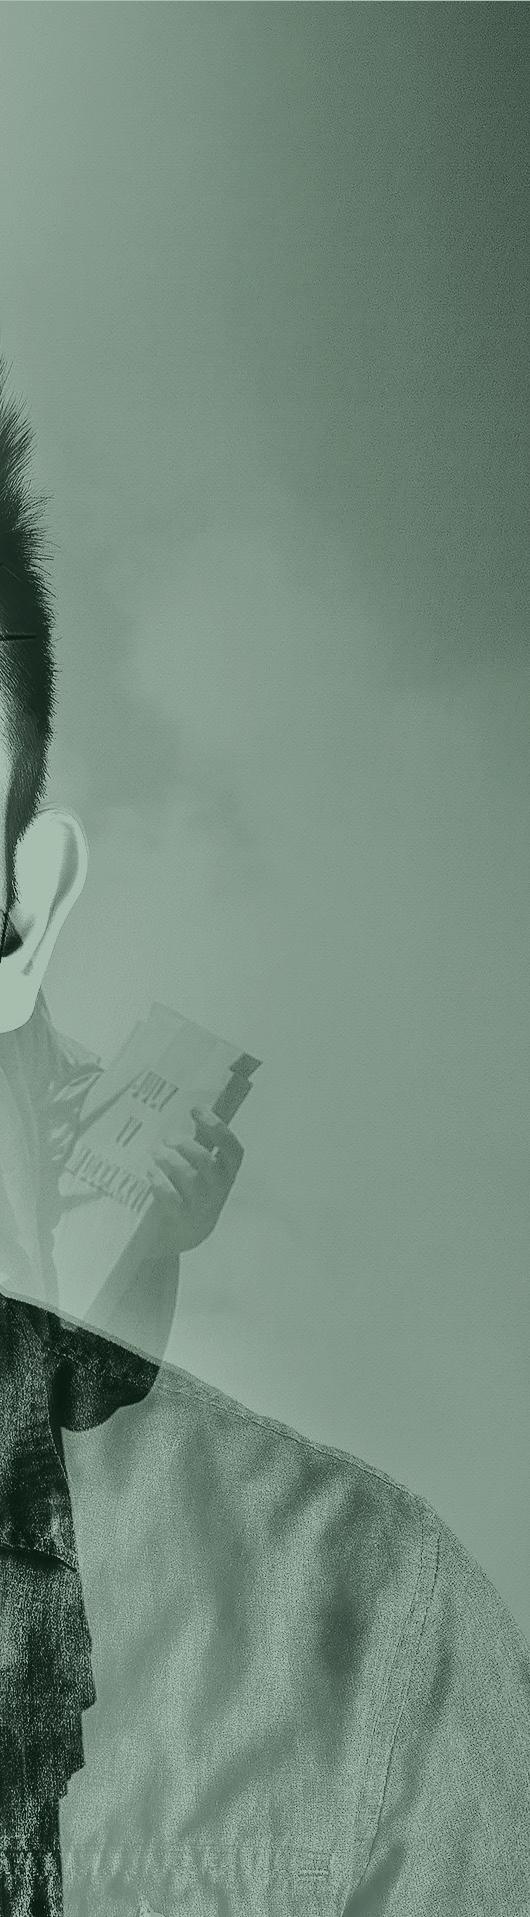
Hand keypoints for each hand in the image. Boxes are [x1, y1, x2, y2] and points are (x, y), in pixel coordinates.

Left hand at [145, 1106, 243, 1255]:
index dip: (217, 1127)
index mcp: (227, 1173)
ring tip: (155, 1152)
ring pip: (187, 1176)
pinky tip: (150, 1172)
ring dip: (168, 1159)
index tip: (196, 1110)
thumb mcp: (201, 1171)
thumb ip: (199, 1144)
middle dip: (184, 1144)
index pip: (232, 1149)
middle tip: (167, 1138)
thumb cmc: (190, 1194)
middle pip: (206, 1161)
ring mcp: (201, 1206)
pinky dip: (158, 1180)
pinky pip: (170, 1196)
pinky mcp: (181, 1219)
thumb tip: (193, 1109)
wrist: (181, 1237)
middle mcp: (218, 1190)